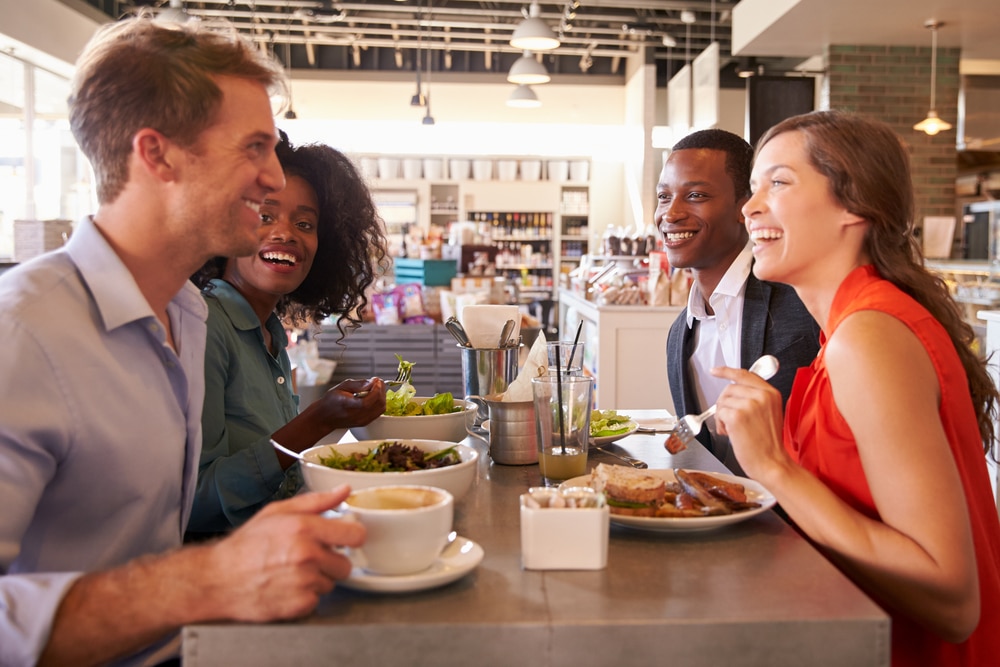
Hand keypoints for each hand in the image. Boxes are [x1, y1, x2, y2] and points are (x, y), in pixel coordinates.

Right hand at [200, 486, 364, 621]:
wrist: (217, 580)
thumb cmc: (246, 545)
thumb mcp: (277, 512)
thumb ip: (316, 501)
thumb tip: (344, 491)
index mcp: (304, 528)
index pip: (355, 535)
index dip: (352, 537)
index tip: (345, 539)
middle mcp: (307, 555)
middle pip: (345, 565)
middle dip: (331, 562)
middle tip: (309, 559)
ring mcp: (303, 582)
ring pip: (331, 584)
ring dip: (317, 580)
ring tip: (292, 573)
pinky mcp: (298, 605)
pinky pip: (316, 601)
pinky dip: (305, 597)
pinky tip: (286, 588)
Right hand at [314, 377, 385, 428]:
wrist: (325, 417)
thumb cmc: (330, 401)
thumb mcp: (341, 387)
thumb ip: (358, 384)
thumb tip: (372, 382)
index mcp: (349, 406)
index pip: (369, 400)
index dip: (377, 389)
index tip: (376, 380)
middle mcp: (357, 416)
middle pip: (379, 404)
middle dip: (381, 390)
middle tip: (377, 382)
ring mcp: (362, 421)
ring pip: (381, 408)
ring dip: (381, 396)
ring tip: (375, 388)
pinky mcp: (365, 422)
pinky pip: (378, 412)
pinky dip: (379, 403)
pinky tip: (373, 396)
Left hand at [709, 365, 789, 483]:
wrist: (772, 463)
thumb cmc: (768, 444)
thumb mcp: (769, 413)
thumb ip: (755, 398)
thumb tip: (733, 391)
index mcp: (771, 393)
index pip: (745, 375)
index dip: (727, 372)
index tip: (716, 371)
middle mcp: (762, 396)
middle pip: (729, 388)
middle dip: (725, 404)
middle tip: (730, 420)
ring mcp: (750, 405)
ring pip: (722, 401)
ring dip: (722, 416)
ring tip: (733, 429)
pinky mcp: (738, 416)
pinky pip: (719, 413)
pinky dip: (720, 424)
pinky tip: (730, 433)